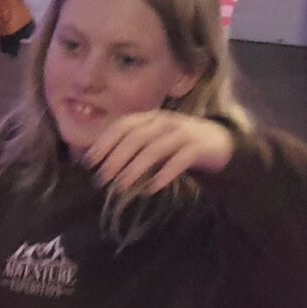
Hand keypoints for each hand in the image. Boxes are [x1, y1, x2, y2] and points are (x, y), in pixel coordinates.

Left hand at [85, 112, 234, 199]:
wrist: (217, 142)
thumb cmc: (176, 144)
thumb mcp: (152, 141)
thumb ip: (131, 147)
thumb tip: (99, 163)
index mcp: (150, 118)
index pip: (123, 126)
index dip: (104, 142)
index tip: (89, 162)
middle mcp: (164, 122)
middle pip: (136, 138)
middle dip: (116, 158)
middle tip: (102, 179)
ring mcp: (182, 133)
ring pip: (154, 149)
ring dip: (134, 168)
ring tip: (120, 187)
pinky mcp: (198, 148)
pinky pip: (179, 161)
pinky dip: (163, 174)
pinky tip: (151, 189)